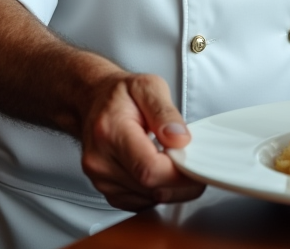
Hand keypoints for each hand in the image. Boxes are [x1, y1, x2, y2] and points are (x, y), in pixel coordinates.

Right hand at [80, 73, 205, 209]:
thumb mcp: (148, 87)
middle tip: (192, 162)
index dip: (179, 173)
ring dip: (170, 186)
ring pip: (148, 198)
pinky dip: (156, 191)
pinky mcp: (106, 190)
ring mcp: (100, 178)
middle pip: (151, 188)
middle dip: (181, 181)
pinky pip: (140, 203)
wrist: (94, 102)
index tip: (196, 165)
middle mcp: (100, 160)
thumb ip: (165, 112)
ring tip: (173, 160)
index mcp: (110, 131)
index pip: (149, 169)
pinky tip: (159, 171)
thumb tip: (179, 139)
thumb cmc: (120, 95)